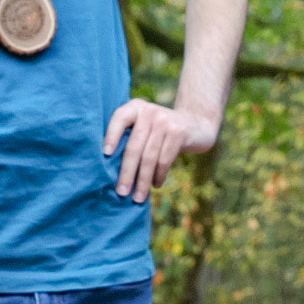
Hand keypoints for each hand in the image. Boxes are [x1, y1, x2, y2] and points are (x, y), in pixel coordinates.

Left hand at [103, 99, 218, 202]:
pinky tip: (155, 185)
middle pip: (134, 146)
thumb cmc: (161, 131)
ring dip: (143, 181)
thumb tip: (108, 167)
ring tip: (138, 196)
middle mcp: (149, 111)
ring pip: (149, 157)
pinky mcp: (179, 133)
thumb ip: (130, 136)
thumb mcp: (145, 125)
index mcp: (136, 107)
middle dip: (127, 172)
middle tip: (121, 192)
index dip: (111, 136)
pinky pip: (164, 160)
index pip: (119, 118)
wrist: (197, 124)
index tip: (106, 154)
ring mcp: (165, 121)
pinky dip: (158, 176)